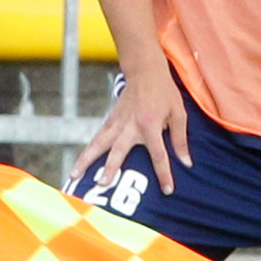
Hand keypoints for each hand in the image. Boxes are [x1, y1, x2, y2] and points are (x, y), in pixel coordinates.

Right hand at [69, 64, 192, 195]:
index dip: (164, 173)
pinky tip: (80, 163)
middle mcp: (131, 126)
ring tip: (74, 175)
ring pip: (99, 144)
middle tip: (103, 184)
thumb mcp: (179, 114)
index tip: (167, 190)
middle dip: (111, 168)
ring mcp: (117, 122)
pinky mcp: (110, 119)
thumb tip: (186, 162)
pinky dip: (89, 150)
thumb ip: (180, 140)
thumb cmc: (165, 93)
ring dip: (86, 160)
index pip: (158, 155)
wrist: (145, 71)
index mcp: (150, 125)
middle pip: (118, 150)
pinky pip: (98, 137)